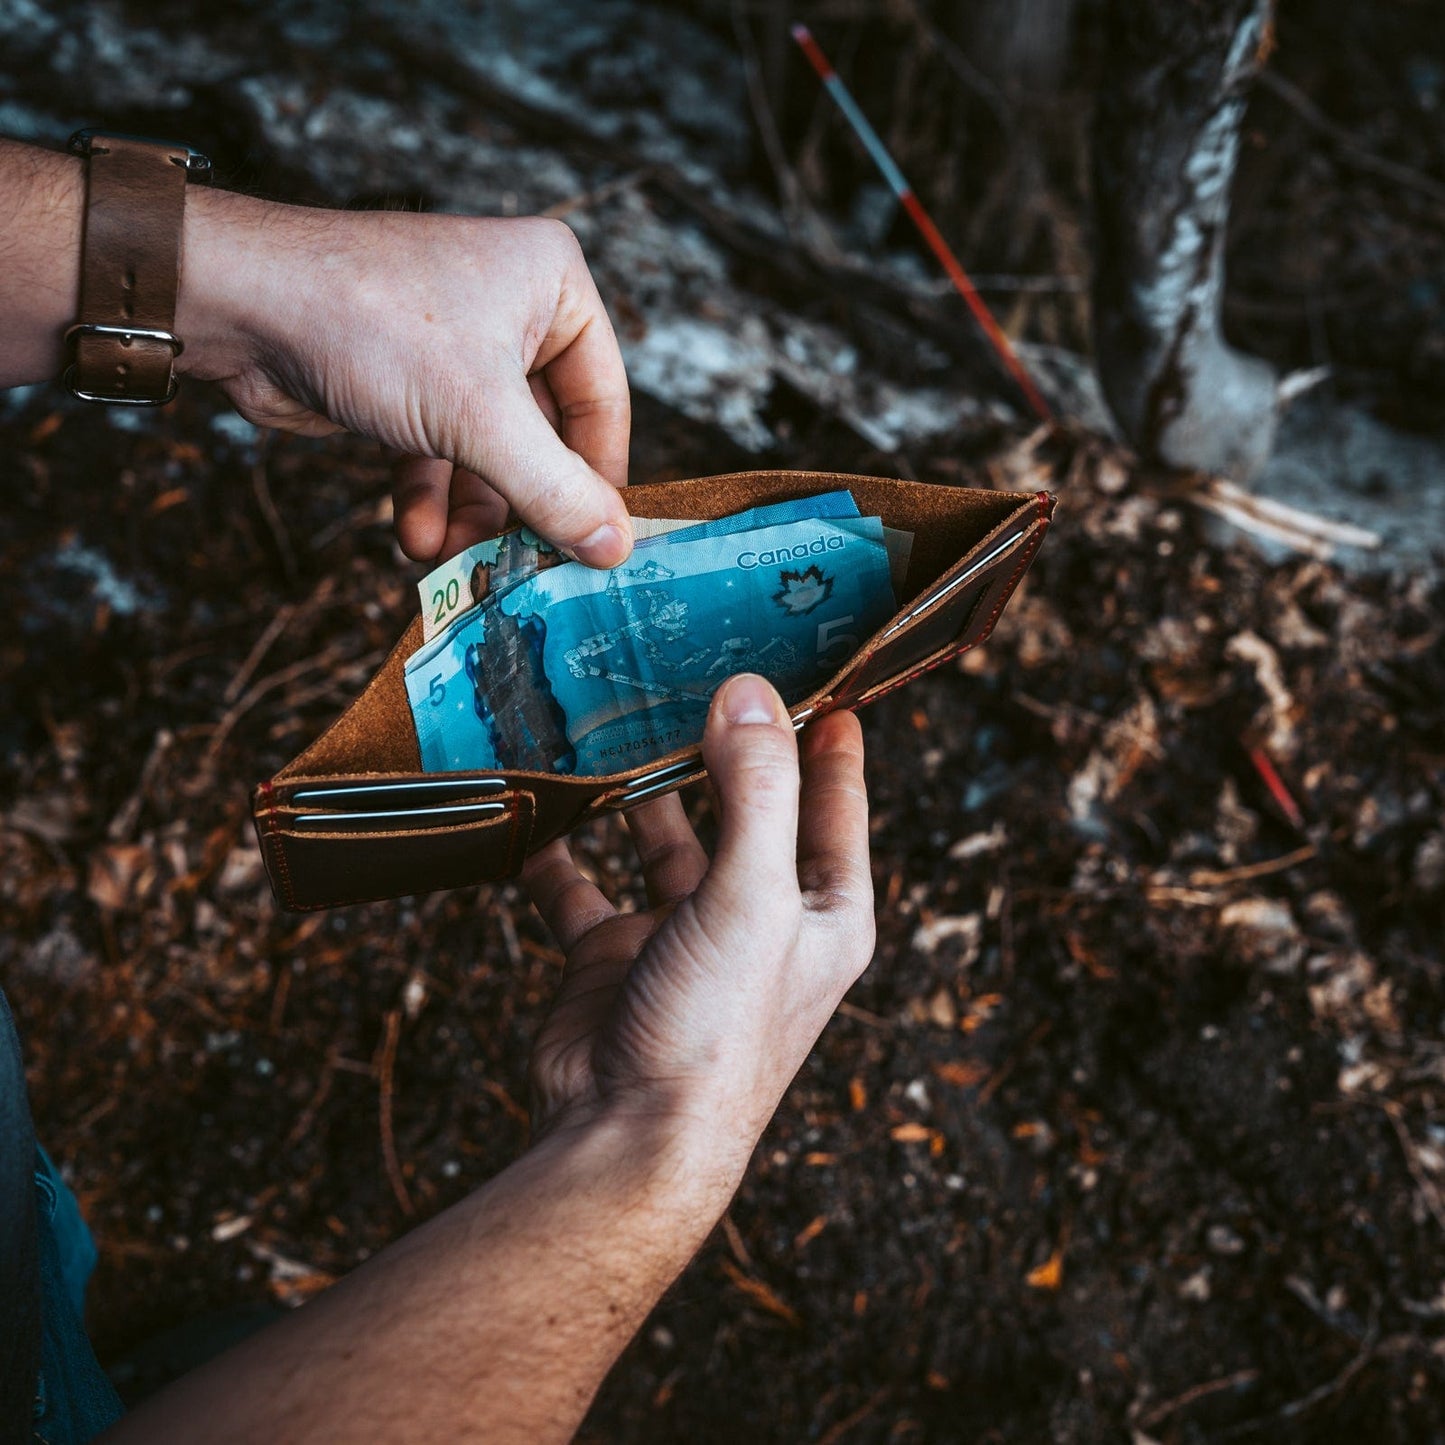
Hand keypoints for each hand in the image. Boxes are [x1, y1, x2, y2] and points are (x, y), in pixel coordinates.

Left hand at [177, 192, 632, 566]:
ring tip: (460, 566)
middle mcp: (511, 308)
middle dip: (522, 505)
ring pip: (488, 452)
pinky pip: (440, 452)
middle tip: (527, 567)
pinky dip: (430, 499)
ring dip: (473, 515)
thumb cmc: (369, 325)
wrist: (236, 303)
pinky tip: (416, 542)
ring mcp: (455, 346)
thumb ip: (555, 491)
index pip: (604, 399)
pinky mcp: (406, 381)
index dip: (599, 478)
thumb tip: (616, 549)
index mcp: (553, 284)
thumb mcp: (481, 419)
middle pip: (545, 434)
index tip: (595, 545)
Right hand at [522, 675, 876, 1172]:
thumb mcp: (753, 896)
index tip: (822, 679)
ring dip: (640, 794)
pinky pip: (582, 889)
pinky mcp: (614, 959)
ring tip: (615, 725)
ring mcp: (682, 938)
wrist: (624, 1140)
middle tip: (697, 678)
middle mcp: (757, 921)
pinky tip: (539, 811)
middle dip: (721, 751)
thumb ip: (755, 790)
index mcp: (820, 912)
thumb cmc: (716, 1032)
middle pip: (745, 813)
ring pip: (662, 843)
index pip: (836, 806)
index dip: (831, 743)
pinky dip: (561, 852)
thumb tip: (748, 692)